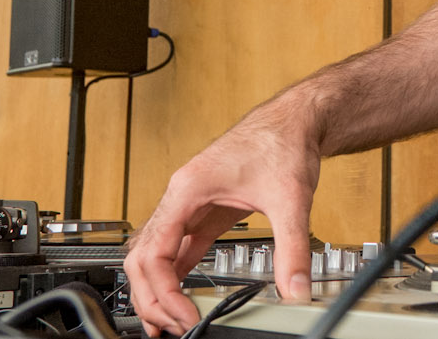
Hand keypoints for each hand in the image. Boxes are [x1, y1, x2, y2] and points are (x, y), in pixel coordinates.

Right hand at [124, 116, 320, 336]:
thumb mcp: (291, 198)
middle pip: (142, 257)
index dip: (165, 291)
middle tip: (170, 328)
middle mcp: (180, 197)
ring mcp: (189, 205)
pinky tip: (180, 297)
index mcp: (188, 190)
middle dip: (151, 297)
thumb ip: (293, 248)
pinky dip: (173, 276)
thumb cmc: (282, 141)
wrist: (294, 120)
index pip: (155, 252)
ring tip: (168, 321)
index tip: (185, 315)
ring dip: (156, 289)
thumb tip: (295, 287)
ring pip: (153, 254)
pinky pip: (177, 248)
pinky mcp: (204, 211)